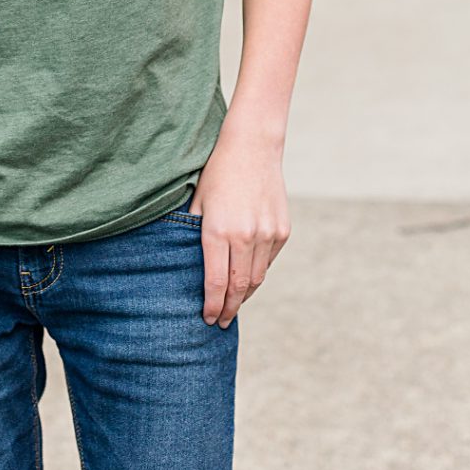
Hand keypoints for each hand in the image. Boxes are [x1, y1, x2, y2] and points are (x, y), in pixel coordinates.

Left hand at [192, 133, 289, 326]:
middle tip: (221, 322)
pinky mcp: (282, 229)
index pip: (216, 283)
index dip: (212, 306)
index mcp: (218, 231)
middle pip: (239, 287)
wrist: (252, 147)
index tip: (207, 319)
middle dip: (229, 309)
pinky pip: (269, 261)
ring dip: (245, 295)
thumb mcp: (196, 204)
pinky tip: (248, 277)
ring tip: (234, 304)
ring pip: (257, 277)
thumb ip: (192, 237)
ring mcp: (268, 233)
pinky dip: (258, 273)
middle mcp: (246, 235)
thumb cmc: (217, 174)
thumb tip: (187, 271)